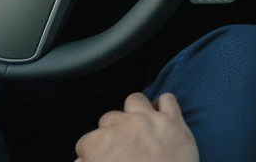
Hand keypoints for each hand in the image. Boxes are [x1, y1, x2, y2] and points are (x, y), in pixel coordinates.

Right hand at [74, 92, 198, 161]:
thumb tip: (81, 160)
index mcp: (100, 143)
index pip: (86, 142)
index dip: (93, 153)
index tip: (100, 160)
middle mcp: (123, 125)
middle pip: (109, 118)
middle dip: (113, 132)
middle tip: (122, 148)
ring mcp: (150, 120)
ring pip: (135, 100)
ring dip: (135, 112)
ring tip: (139, 127)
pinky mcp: (173, 121)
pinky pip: (168, 99)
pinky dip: (164, 107)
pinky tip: (162, 120)